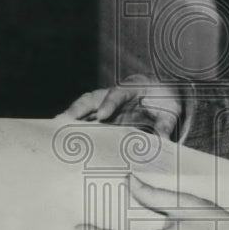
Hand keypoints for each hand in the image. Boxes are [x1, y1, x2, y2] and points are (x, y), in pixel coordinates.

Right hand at [62, 74, 185, 139]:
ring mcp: (106, 106)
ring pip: (85, 110)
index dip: (109, 103)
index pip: (118, 93)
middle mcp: (114, 95)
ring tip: (56, 132)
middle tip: (64, 121)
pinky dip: (76, 129)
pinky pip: (87, 122)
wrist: (162, 96)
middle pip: (92, 99)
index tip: (102, 115)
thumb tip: (162, 141)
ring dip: (71, 120)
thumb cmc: (165, 101)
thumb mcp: (171, 110)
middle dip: (78, 109)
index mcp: (133, 87)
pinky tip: (66, 140)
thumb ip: (165, 124)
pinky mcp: (103, 118)